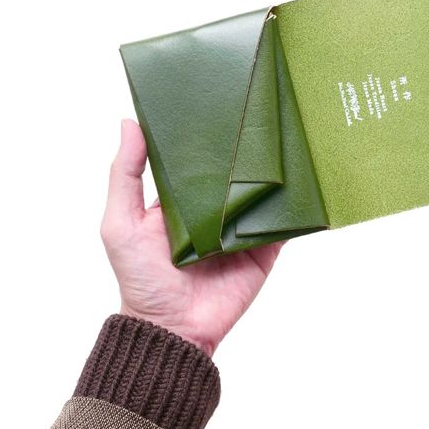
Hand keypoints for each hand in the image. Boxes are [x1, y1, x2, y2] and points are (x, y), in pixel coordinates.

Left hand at [100, 119, 283, 356]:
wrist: (174, 329)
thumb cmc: (141, 277)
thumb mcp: (121, 223)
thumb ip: (125, 175)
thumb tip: (128, 122)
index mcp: (184, 199)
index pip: (199, 159)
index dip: (207, 134)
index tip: (221, 99)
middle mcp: (215, 209)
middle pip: (236, 172)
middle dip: (247, 149)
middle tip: (263, 112)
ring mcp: (242, 228)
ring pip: (264, 193)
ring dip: (276, 173)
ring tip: (291, 139)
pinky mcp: (264, 247)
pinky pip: (283, 223)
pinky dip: (296, 207)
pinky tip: (307, 183)